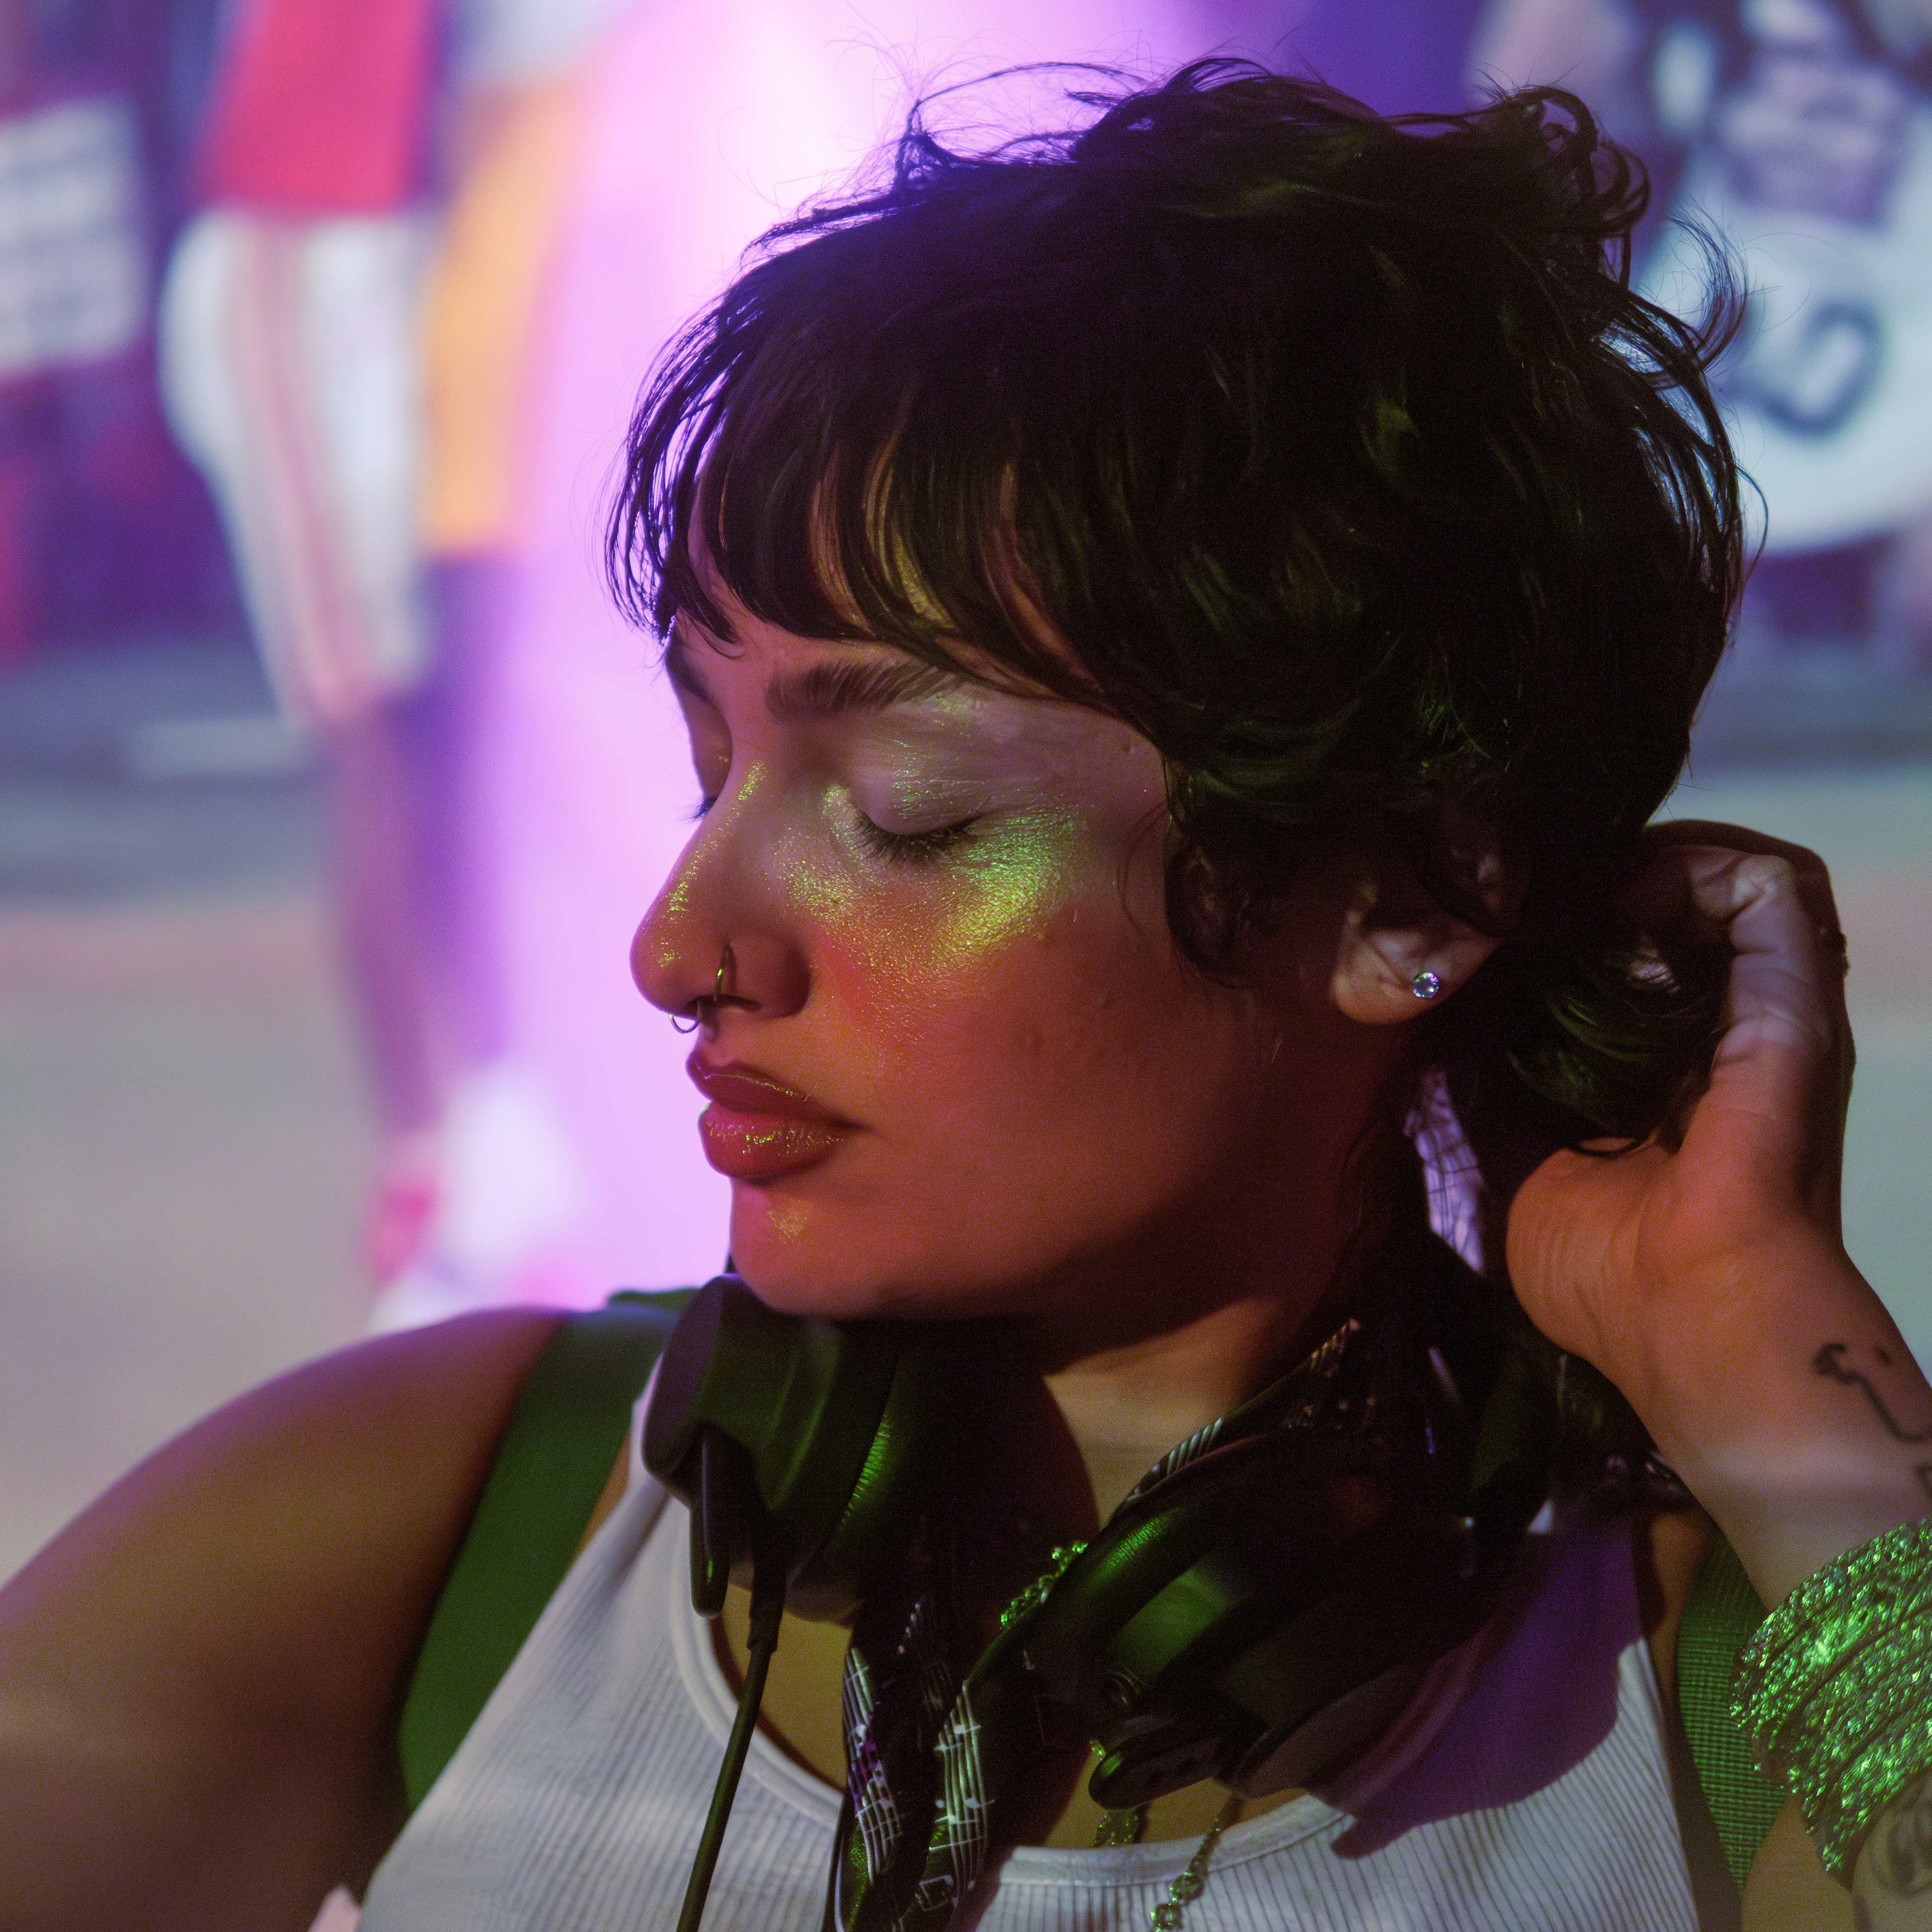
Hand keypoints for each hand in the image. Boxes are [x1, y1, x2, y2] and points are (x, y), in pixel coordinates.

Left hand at [1504, 822, 1929, 1607]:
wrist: (1688, 1324)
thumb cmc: (1602, 1276)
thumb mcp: (1504, 1166)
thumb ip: (1471, 1099)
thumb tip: (1418, 1033)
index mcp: (1660, 1064)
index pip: (1627, 945)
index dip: (1569, 912)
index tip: (1501, 909)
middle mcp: (1720, 1023)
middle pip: (1677, 896)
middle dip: (1605, 872)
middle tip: (1534, 880)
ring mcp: (1765, 1007)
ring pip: (1729, 872)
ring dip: (1651, 856)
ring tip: (1578, 873)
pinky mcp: (1795, 1002)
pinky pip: (1769, 889)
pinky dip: (1699, 863)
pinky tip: (1625, 883)